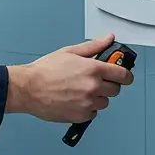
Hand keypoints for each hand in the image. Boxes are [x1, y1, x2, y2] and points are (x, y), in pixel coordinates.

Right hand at [5, 34, 134, 122]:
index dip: (125, 75)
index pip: (123, 74)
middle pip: (116, 90)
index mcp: (94, 69)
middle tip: (95, 81)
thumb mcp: (70, 52)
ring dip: (97, 97)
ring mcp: (88, 103)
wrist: (28, 88)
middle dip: (108, 85)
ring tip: (80, 90)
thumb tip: (108, 39)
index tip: (123, 75)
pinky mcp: (81, 115)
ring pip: (104, 102)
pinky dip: (87, 108)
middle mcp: (93, 87)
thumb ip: (93, 46)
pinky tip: (74, 100)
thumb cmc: (44, 71)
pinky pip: (93, 113)